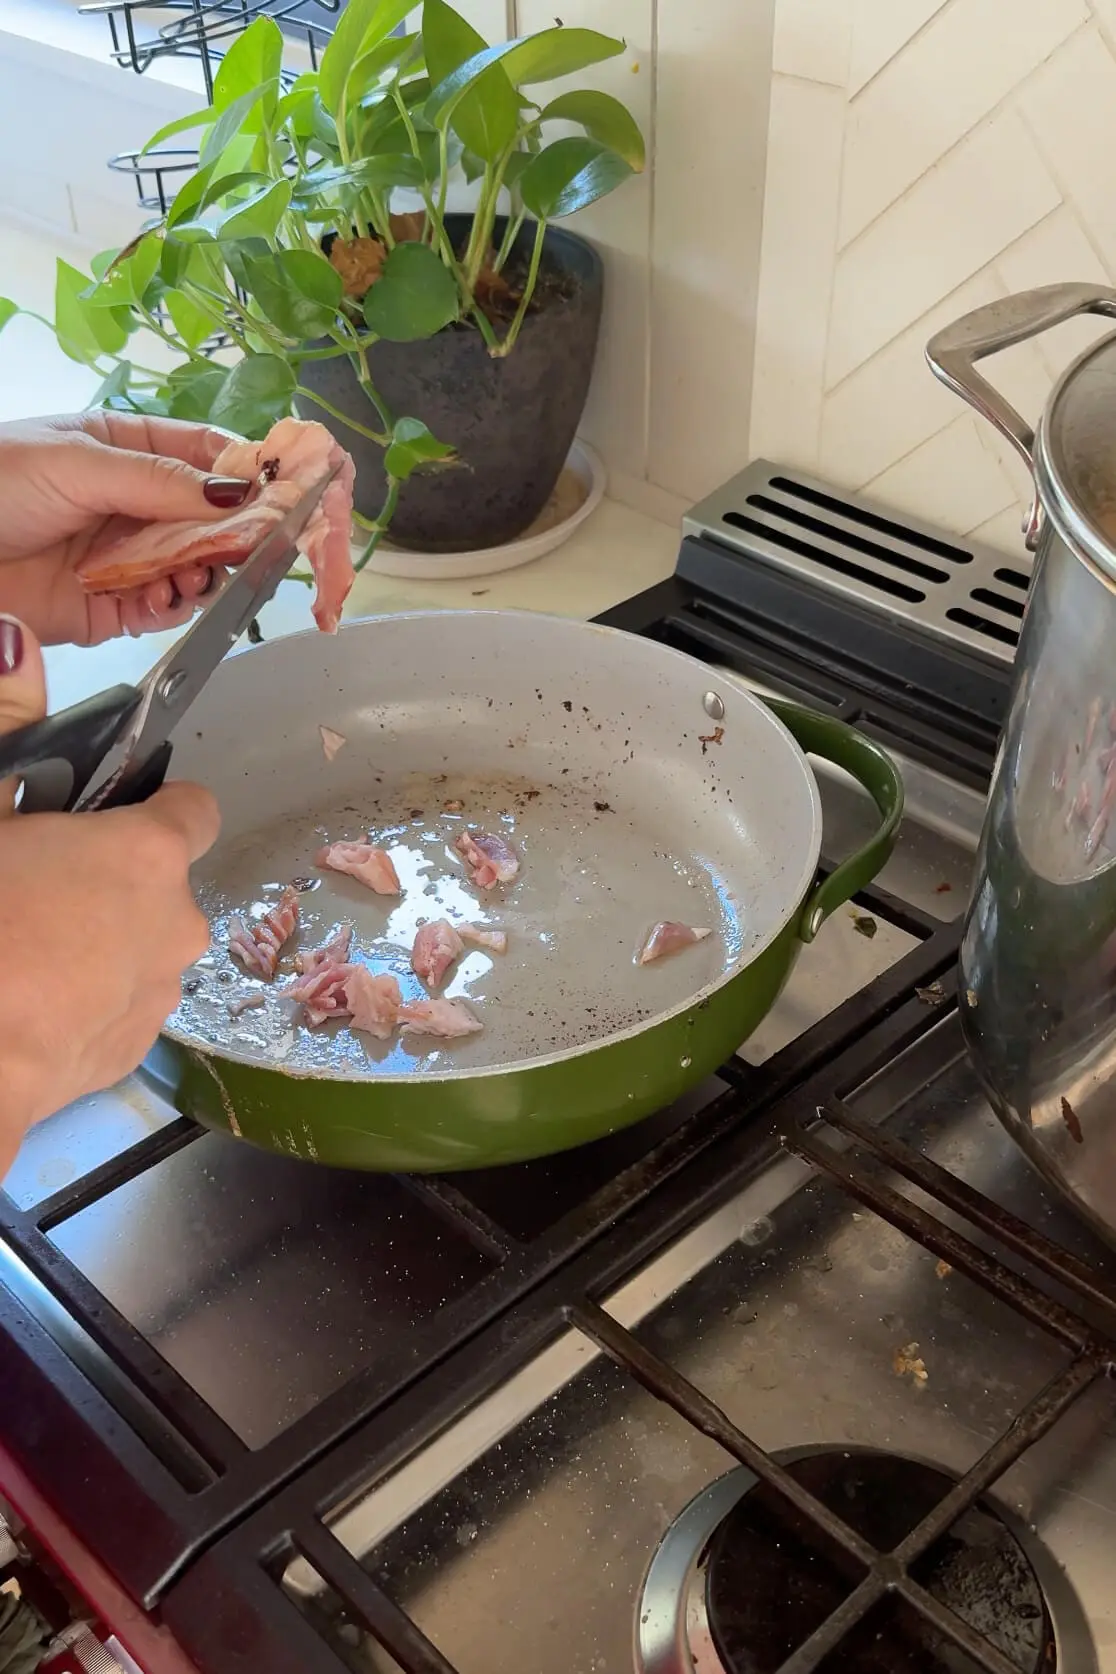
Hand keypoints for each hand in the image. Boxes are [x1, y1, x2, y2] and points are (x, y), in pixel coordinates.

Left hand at [0, 411, 251, 646]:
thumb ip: (161, 482)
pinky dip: (174, 608)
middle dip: (237, 532)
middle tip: (260, 545)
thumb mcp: (79, 463)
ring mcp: (124, 558)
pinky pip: (161, 611)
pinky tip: (167, 598)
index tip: (285, 490)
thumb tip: (238, 491)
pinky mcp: (110, 609)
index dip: (248, 470)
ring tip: (201, 574)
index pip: (205, 454)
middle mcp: (133, 504)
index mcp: (125, 449)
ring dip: (207, 572)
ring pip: (194, 567)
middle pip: (210, 519)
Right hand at [0, 615, 218, 1173]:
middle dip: (108, 879)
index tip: (107, 812)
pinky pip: (116, 1006)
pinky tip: (23, 1002)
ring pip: (138, 948)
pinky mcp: (130, 1055)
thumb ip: (4, 719)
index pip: (194, 809)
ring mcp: (157, 996)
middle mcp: (175, 922)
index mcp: (146, 854)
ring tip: (19, 948)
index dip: (156, 805)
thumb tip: (16, 636)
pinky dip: (82, 999)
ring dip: (97, 941)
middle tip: (30, 882)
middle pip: (159, 884)